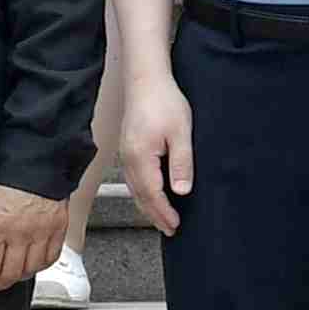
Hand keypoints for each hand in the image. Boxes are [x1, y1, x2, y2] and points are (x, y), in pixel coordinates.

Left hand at [0, 181, 73, 293]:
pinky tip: (32, 264)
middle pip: (10, 274)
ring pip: (31, 270)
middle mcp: (20, 233)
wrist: (34, 165)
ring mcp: (42, 232)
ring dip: (18, 276)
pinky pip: (51, 257)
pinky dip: (40, 265)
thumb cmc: (5, 183)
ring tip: (11, 274)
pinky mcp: (58, 228)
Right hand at [117, 73, 194, 240]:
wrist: (146, 79)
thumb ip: (181, 163)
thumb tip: (181, 191)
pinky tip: (151, 194)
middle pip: (141, 196)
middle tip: (169, 230)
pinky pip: (134, 178)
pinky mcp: (128, 148)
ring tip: (161, 218)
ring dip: (148, 205)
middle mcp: (129, 159)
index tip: (175, 226)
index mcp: (140, 158)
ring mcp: (126, 154)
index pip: (153, 195)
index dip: (164, 213)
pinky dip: (143, 192)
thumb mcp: (180, 133)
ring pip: (135, 189)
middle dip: (155, 215)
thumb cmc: (163, 101)